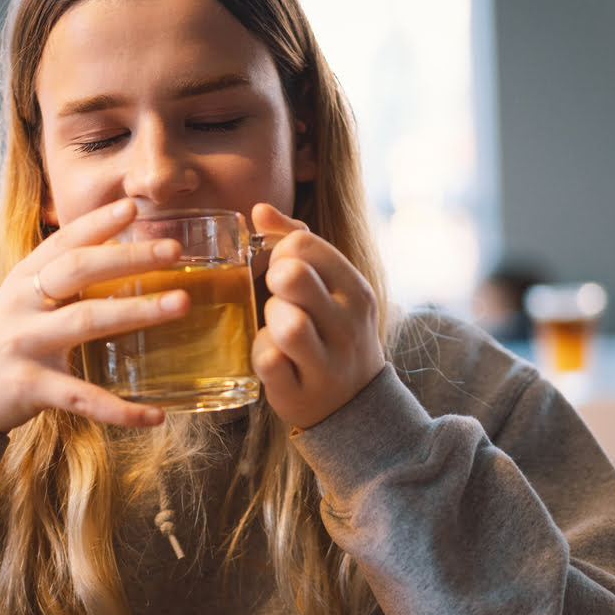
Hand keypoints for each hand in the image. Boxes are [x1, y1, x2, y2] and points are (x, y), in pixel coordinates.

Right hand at [0, 199, 187, 433]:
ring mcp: (24, 344)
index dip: (97, 223)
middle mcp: (22, 305)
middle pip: (80, 270)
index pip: (63, 241)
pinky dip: (121, 410)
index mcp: (22, 280)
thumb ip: (59, 284)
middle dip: (129, 257)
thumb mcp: (21, 304)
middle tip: (174, 249)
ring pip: (87, 321)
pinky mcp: (29, 387)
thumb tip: (119, 260)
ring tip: (181, 304)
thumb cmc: (1, 345)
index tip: (132, 207)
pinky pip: (83, 397)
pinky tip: (156, 416)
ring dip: (139, 311)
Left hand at [250, 203, 384, 429]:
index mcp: (355, 289)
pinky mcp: (301, 393)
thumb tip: (259, 210)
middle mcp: (348, 324)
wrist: (355, 403)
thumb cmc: (332, 330)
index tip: (282, 271)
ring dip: (269, 320)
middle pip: (293, 276)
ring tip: (276, 328)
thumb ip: (295, 242)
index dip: (280, 252)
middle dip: (273, 280)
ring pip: (287, 324)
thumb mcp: (329, 285)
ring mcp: (328, 362)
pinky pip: (268, 362)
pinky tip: (272, 358)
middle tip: (276, 295)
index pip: (304, 243)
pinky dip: (261, 356)